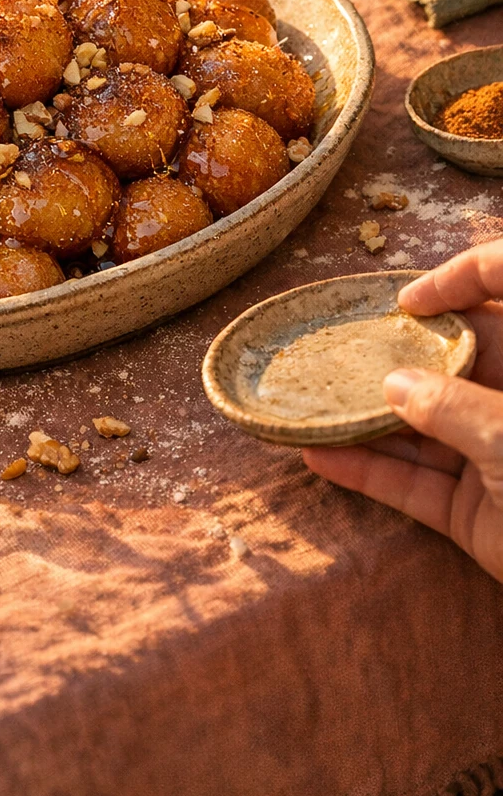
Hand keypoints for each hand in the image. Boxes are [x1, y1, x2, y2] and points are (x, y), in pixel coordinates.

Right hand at [304, 240, 502, 583]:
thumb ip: (453, 407)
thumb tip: (395, 386)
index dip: (462, 280)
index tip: (408, 302)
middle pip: (452, 364)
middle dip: (395, 356)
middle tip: (339, 350)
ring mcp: (495, 462)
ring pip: (423, 428)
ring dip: (367, 419)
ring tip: (311, 401)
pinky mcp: (476, 516)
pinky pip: (415, 487)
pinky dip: (369, 475)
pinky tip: (320, 458)